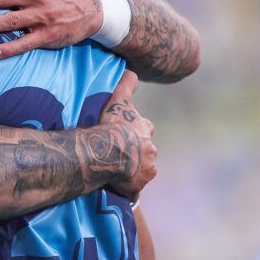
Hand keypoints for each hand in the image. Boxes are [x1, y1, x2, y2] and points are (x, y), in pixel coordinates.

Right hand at [98, 71, 156, 199]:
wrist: (109, 151)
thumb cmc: (112, 124)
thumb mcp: (118, 99)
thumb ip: (127, 84)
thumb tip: (131, 70)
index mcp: (145, 130)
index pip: (145, 129)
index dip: (136, 131)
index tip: (126, 133)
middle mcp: (150, 150)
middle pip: (145, 151)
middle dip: (136, 152)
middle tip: (120, 153)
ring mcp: (146, 169)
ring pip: (142, 170)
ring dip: (133, 170)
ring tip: (117, 171)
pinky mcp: (138, 185)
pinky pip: (134, 188)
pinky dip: (129, 188)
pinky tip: (120, 188)